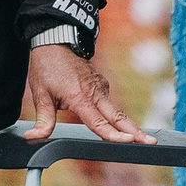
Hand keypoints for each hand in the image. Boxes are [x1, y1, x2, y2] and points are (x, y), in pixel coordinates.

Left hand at [22, 44, 147, 142]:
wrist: (55, 42)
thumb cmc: (47, 68)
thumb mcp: (40, 94)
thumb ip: (42, 120)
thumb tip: (33, 136)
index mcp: (80, 97)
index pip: (99, 122)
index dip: (114, 135)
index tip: (130, 141)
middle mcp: (95, 93)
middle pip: (118, 117)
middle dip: (136, 132)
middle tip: (152, 143)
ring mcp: (101, 87)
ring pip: (117, 111)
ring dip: (130, 126)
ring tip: (145, 139)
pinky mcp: (101, 84)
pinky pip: (109, 103)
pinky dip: (116, 116)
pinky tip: (121, 126)